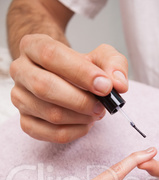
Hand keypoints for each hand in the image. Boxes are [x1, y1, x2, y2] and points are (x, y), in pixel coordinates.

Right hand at [10, 34, 128, 142]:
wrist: (63, 79)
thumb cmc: (79, 67)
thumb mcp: (100, 57)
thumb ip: (114, 65)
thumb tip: (118, 84)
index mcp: (33, 46)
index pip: (51, 56)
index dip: (81, 72)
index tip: (105, 86)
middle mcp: (21, 71)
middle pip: (45, 87)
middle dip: (81, 101)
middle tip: (102, 106)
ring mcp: (20, 98)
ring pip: (51, 114)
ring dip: (81, 118)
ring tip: (95, 113)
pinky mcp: (27, 122)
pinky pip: (53, 134)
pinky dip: (76, 132)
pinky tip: (85, 123)